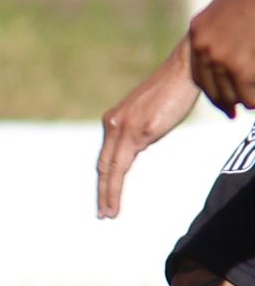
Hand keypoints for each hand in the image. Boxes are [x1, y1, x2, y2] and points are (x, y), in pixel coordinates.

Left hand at [102, 40, 201, 219]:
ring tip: (108, 213)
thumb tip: (137, 147)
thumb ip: (139, 133)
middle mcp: (113, 124)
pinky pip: (125, 163)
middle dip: (102, 192)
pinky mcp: (141, 131)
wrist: (182, 72)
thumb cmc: (170, 92)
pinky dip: (117, 183)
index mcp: (114, 121)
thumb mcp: (149, 117)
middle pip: (103, 165)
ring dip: (107, 193)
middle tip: (102, 214)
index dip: (103, 179)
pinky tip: (118, 195)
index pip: (105, 156)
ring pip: (110, 168)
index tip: (102, 198)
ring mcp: (125, 128)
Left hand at [198, 0, 254, 114]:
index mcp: (198, 33)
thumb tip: (230, 56)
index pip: (200, 74)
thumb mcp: (228, 14)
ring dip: (244, 101)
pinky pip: (247, 93)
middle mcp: (202, 46)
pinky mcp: (239, 65)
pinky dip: (254, 99)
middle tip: (235, 113)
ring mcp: (219, 57)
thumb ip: (224, 35)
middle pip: (213, 87)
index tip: (224, 104)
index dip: (214, 91)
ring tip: (250, 107)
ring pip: (232, 93)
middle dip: (227, 101)